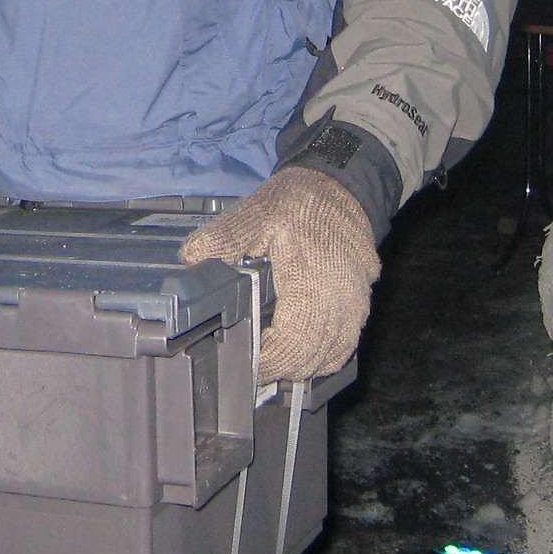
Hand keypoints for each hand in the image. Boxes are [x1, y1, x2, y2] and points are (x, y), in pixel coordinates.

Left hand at [180, 167, 379, 382]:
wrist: (340, 186)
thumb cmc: (299, 202)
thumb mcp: (254, 213)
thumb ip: (222, 239)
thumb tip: (190, 258)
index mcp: (311, 282)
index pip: (292, 343)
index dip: (268, 361)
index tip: (246, 362)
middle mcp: (340, 301)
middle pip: (312, 358)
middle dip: (282, 368)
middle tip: (255, 365)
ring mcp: (356, 305)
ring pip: (333, 356)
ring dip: (303, 365)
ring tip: (275, 360)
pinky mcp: (362, 304)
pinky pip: (346, 344)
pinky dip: (324, 355)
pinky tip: (303, 351)